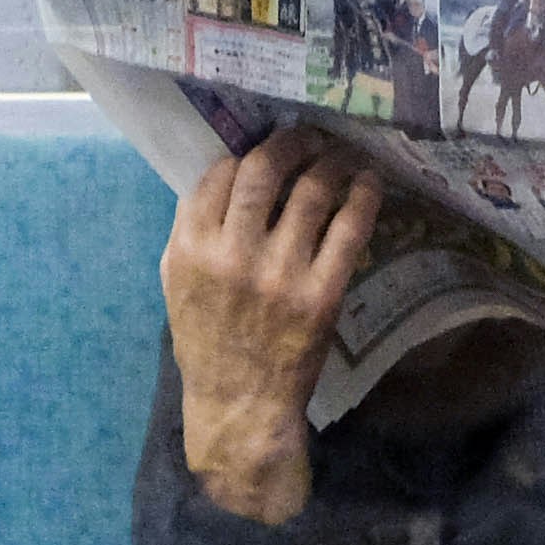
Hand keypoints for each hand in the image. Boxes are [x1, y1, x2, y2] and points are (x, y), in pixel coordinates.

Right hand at [162, 128, 386, 524]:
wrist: (240, 406)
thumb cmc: (206, 343)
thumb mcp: (176, 284)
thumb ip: (190, 231)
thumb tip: (222, 177)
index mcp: (192, 250)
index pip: (219, 175)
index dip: (245, 153)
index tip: (264, 150)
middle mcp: (233, 255)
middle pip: (264, 170)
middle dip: (290, 143)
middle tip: (308, 137)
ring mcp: (280, 274)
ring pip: (311, 191)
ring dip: (330, 161)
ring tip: (340, 154)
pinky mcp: (322, 295)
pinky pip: (348, 230)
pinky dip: (361, 197)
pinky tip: (367, 182)